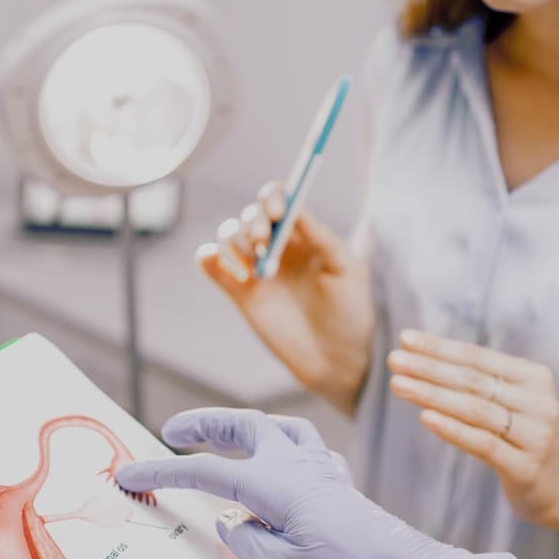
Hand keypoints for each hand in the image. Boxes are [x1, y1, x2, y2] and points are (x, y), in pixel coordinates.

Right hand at [118, 409, 542, 558]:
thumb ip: (247, 543)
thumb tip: (232, 523)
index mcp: (273, 485)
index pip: (205, 473)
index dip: (161, 473)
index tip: (127, 475)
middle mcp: (298, 466)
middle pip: (245, 427)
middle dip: (205, 423)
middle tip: (171, 430)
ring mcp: (324, 470)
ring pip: (280, 427)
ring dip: (246, 424)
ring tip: (223, 435)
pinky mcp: (340, 484)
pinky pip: (307, 447)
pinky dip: (284, 445)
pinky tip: (282, 463)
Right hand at [198, 182, 374, 414]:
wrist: (337, 359)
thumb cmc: (350, 313)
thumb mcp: (347, 271)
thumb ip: (324, 239)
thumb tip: (298, 208)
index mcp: (304, 236)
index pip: (279, 201)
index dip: (273, 198)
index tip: (277, 212)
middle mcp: (278, 248)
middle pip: (251, 216)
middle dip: (253, 221)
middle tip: (264, 241)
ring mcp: (257, 270)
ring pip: (230, 236)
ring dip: (235, 238)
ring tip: (256, 263)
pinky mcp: (241, 294)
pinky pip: (213, 266)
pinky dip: (208, 257)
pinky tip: (215, 261)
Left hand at [388, 329, 558, 533]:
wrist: (558, 487)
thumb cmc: (522, 438)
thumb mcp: (509, 403)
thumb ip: (478, 384)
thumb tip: (422, 359)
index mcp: (534, 377)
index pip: (478, 357)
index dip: (440, 347)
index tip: (404, 338)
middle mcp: (538, 402)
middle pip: (474, 381)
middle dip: (430, 368)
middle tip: (393, 360)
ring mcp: (535, 436)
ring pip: (475, 410)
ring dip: (432, 395)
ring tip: (398, 385)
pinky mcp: (525, 467)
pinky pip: (483, 444)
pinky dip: (452, 429)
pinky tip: (425, 418)